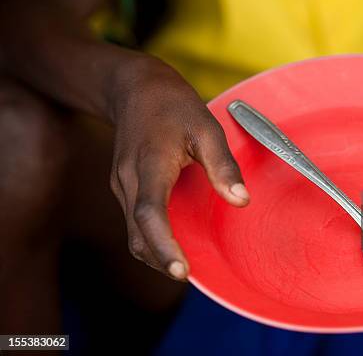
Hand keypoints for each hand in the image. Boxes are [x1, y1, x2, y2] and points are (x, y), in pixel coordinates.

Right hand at [109, 58, 249, 279]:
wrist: (135, 87)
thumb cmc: (173, 104)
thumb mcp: (206, 126)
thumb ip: (223, 165)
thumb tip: (241, 202)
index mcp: (150, 164)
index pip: (150, 213)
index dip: (163, 245)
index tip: (180, 270)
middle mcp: (128, 179)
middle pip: (137, 233)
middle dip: (160, 259)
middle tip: (187, 274)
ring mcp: (121, 183)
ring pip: (132, 232)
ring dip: (153, 253)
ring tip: (181, 263)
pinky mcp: (123, 185)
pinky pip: (133, 221)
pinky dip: (149, 238)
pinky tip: (170, 240)